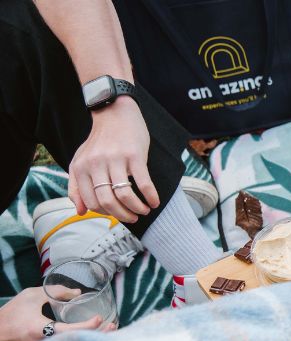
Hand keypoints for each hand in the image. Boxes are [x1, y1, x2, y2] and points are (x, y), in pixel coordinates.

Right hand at [0, 287, 108, 340]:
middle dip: (99, 335)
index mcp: (41, 330)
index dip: (89, 326)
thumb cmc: (11, 314)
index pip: (71, 331)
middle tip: (113, 326)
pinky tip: (95, 336)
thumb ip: (54, 291)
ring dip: (94, 338)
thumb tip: (77, 292)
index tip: (99, 318)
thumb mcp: (30, 296)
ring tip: (110, 330)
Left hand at [68, 97, 158, 223]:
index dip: (107, 214)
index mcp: (81, 168)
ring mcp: (115, 160)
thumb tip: (81, 212)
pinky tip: (155, 202)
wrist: (115, 115)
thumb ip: (76, 187)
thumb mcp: (80, 162)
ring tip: (144, 210)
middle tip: (133, 217)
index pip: (92, 202)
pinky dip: (151, 196)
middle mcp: (96, 164)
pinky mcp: (134, 156)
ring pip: (124, 195)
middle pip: (108, 201)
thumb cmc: (100, 142)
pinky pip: (144, 183)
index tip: (118, 214)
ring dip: (137, 208)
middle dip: (123, 215)